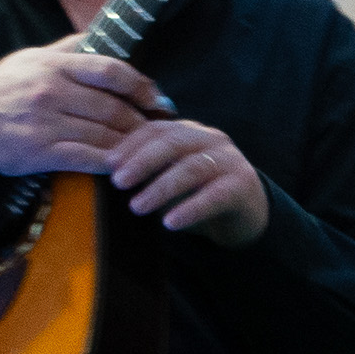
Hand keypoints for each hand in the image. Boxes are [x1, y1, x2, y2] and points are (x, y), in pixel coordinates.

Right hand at [0, 35, 170, 177]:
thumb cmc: (2, 88)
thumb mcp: (30, 58)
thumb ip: (67, 48)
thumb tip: (100, 36)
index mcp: (54, 66)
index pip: (110, 71)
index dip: (140, 85)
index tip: (156, 98)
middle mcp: (52, 93)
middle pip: (112, 107)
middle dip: (140, 120)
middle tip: (156, 129)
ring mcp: (47, 124)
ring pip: (104, 135)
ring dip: (129, 144)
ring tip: (144, 149)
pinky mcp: (41, 153)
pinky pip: (85, 158)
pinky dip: (108, 163)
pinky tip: (120, 166)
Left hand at [103, 116, 268, 245]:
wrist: (247, 212)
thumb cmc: (198, 191)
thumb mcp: (172, 176)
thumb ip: (148, 170)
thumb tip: (109, 174)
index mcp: (188, 131)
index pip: (155, 130)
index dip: (130, 144)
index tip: (107, 163)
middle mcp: (210, 139)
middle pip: (172, 143)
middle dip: (142, 162)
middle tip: (117, 182)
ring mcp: (229, 160)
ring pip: (191, 168)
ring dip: (161, 188)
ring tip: (137, 207)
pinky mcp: (242, 185)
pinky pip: (214, 196)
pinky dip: (190, 209)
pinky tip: (170, 223)